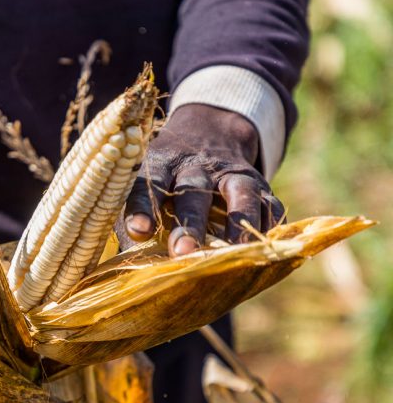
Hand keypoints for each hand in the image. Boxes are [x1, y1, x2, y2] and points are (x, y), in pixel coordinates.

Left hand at [122, 104, 284, 255]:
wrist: (210, 133)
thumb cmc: (167, 178)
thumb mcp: (147, 186)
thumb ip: (135, 222)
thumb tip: (134, 269)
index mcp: (161, 165)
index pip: (148, 184)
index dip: (141, 207)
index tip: (138, 231)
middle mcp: (197, 167)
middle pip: (193, 192)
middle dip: (190, 224)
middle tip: (183, 252)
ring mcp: (232, 173)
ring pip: (239, 195)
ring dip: (236, 226)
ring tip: (232, 255)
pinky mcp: (260, 184)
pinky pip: (269, 205)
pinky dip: (267, 228)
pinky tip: (260, 251)